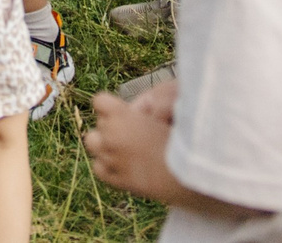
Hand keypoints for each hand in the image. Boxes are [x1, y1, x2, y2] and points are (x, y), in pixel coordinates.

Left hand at [83, 85, 178, 199]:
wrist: (189, 176)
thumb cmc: (182, 139)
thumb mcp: (168, 111)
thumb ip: (147, 105)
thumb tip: (135, 108)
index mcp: (122, 116)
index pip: (99, 101)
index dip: (111, 105)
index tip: (125, 111)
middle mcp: (111, 137)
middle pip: (99, 123)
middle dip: (111, 124)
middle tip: (133, 131)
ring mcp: (112, 160)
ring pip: (92, 143)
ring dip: (104, 142)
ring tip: (123, 146)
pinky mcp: (118, 180)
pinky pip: (98, 167)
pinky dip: (106, 165)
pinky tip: (123, 164)